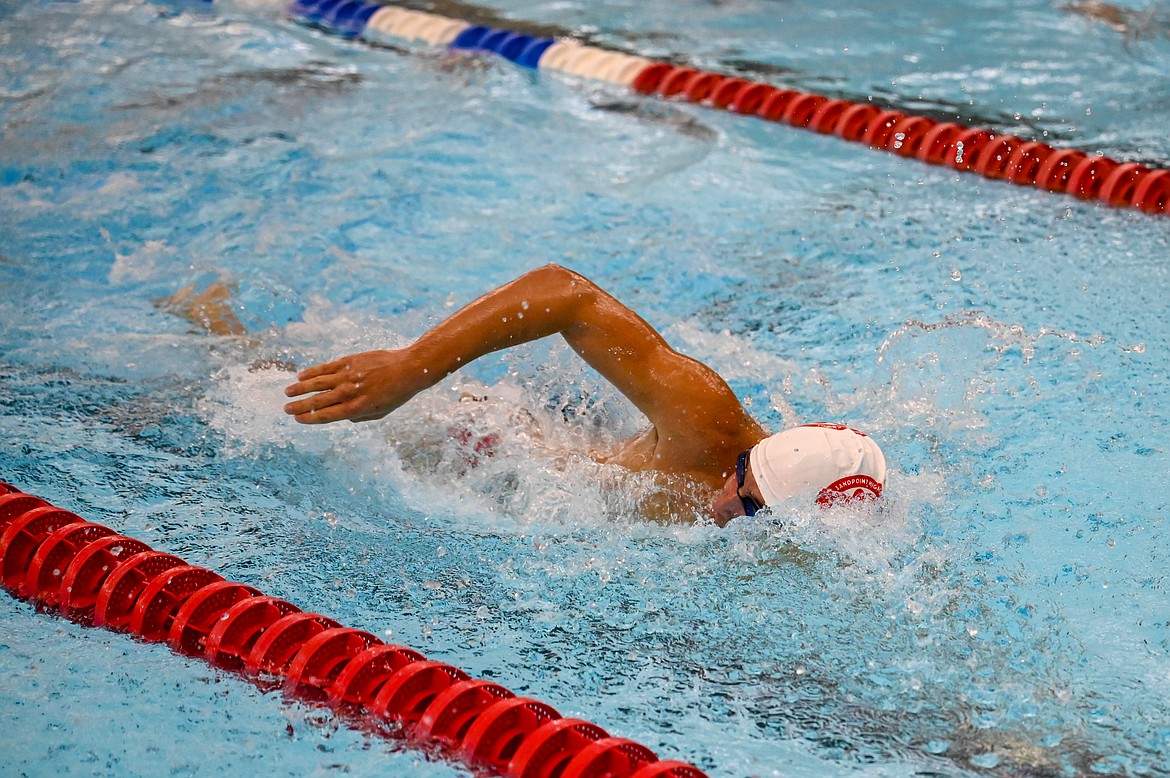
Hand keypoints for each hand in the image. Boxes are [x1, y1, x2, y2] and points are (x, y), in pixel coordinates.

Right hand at [283, 348, 428, 423]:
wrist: (408, 369)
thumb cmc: (396, 394)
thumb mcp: (380, 413)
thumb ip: (359, 417)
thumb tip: (343, 416)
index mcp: (356, 408)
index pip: (325, 415)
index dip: (309, 418)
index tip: (297, 419)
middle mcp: (348, 393)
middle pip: (317, 401)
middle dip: (299, 406)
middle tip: (286, 409)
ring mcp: (347, 376)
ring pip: (317, 383)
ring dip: (300, 388)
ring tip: (288, 392)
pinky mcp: (348, 361)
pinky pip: (325, 367)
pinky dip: (312, 372)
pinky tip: (301, 375)